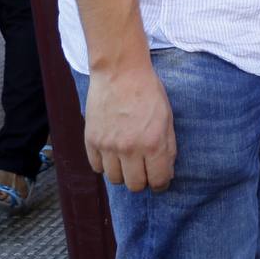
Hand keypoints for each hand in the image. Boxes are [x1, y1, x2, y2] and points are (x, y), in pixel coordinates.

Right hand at [84, 61, 176, 191]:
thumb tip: (167, 172)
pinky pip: (97, 167)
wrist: (120, 73)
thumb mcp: (167, 119)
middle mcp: (129, 148)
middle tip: (144, 171)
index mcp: (153, 143)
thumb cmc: (148, 93)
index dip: (161, 184)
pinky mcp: (91, 140)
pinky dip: (105, 165)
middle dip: (142, 181)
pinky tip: (112, 153)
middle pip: (134, 185)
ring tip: (128, 161)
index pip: (158, 180)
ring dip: (123, 174)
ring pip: (114, 180)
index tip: (160, 181)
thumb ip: (168, 147)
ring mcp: (107, 146)